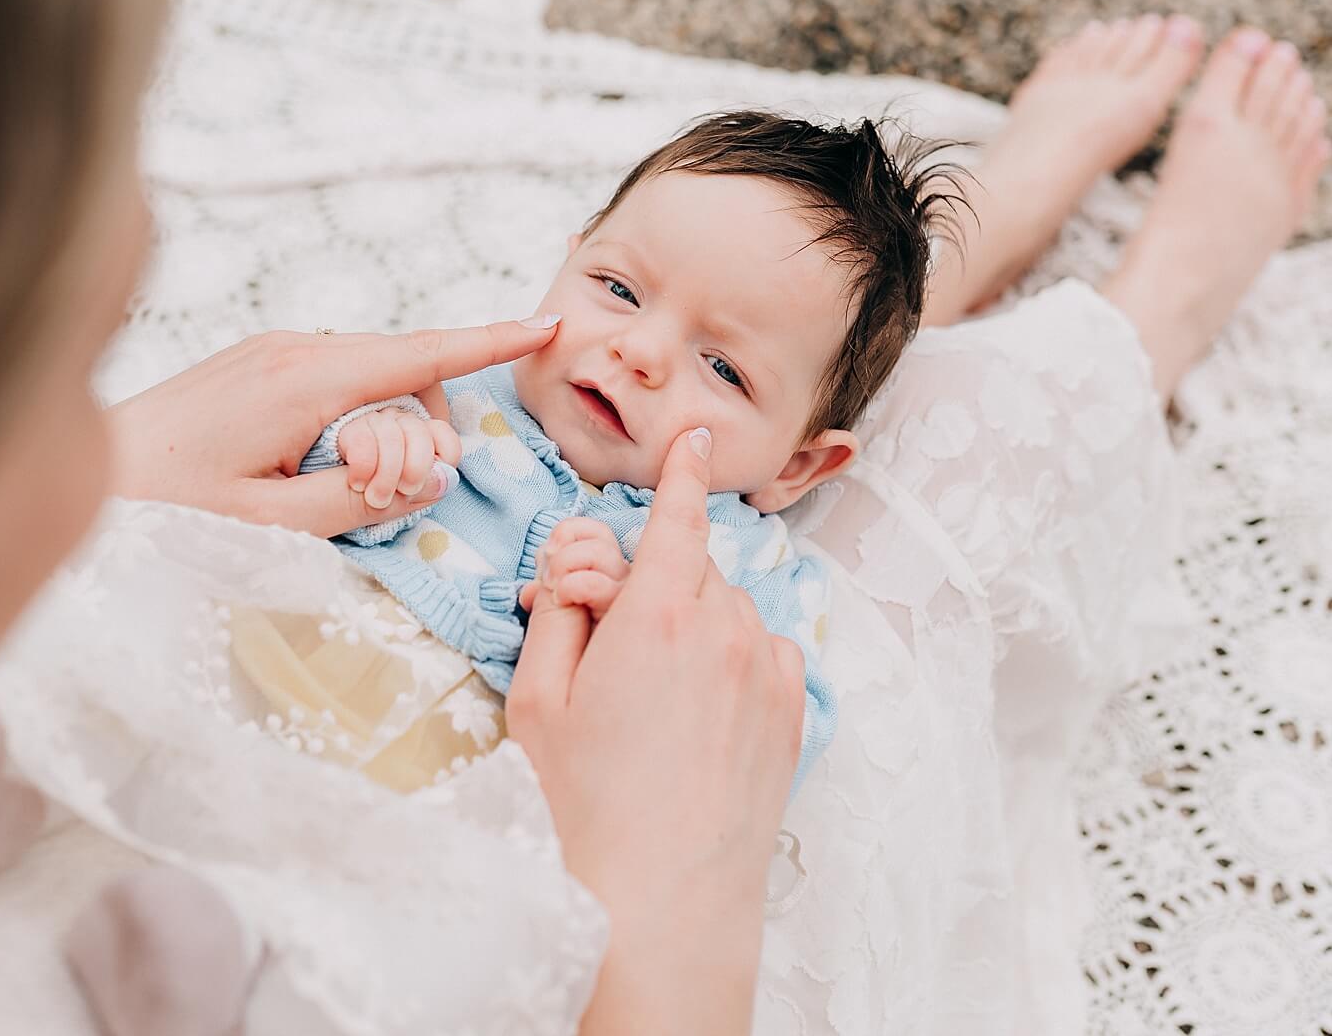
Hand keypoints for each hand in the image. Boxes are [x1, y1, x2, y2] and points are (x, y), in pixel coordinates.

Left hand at [107, 317, 557, 536]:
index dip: (490, 342)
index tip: (547, 323)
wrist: (82, 478)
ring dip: (384, 425)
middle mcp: (293, 347)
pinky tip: (312, 467)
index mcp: (305, 380)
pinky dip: (351, 417)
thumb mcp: (271, 526)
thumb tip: (430, 472)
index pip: (420, 353)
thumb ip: (360, 499)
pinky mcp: (252, 362)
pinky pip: (333, 379)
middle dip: (424, 424)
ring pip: (370, 375)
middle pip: (404, 369)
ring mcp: (269, 348)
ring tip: (339, 489)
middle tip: (389, 494)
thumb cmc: (165, 511)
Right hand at [508, 429, 804, 1035]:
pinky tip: (699, 713)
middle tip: (607, 640)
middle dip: (652, 585)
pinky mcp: (792, 708)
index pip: (675, 515)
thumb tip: (577, 577)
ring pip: (728, 610)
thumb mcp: (539, 699)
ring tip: (654, 696)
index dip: (682, 469)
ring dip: (695, 625)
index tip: (695, 436)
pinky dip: (735, 662)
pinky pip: (762, 652)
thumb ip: (558, 616)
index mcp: (656, 612)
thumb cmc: (587, 801)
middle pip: (690, 569)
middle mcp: (724, 626)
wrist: (665, 894)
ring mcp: (767, 667)